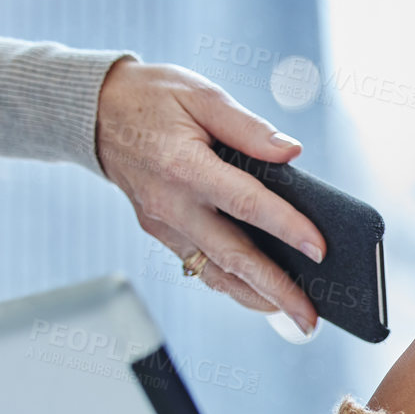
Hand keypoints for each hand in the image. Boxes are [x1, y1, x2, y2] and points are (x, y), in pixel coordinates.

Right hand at [94, 57, 328, 332]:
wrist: (95, 111)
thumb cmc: (153, 97)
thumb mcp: (202, 95)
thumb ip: (249, 128)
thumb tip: (291, 153)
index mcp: (184, 165)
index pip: (245, 203)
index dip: (286, 228)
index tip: (320, 250)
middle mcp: (171, 203)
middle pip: (232, 256)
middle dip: (276, 290)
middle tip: (310, 318)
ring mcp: (162, 223)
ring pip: (214, 272)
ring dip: (255, 298)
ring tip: (293, 315)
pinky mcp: (159, 231)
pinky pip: (199, 265)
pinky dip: (231, 283)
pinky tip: (260, 292)